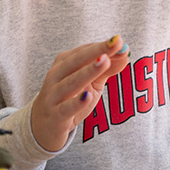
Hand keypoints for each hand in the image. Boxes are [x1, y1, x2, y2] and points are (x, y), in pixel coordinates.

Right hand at [31, 35, 130, 151]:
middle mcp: (56, 75)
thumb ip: (108, 67)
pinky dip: (76, 102)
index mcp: (64, 63)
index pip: (85, 51)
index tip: (121, 42)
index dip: (104, 46)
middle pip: (77, 60)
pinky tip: (88, 96)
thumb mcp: (91, 82)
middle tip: (116, 43)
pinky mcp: (55, 116)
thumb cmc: (70, 98)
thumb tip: (126, 52)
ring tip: (105, 61)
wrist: (43, 127)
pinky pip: (66, 108)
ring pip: (71, 82)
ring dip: (88, 71)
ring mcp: (53, 95)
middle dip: (98, 51)